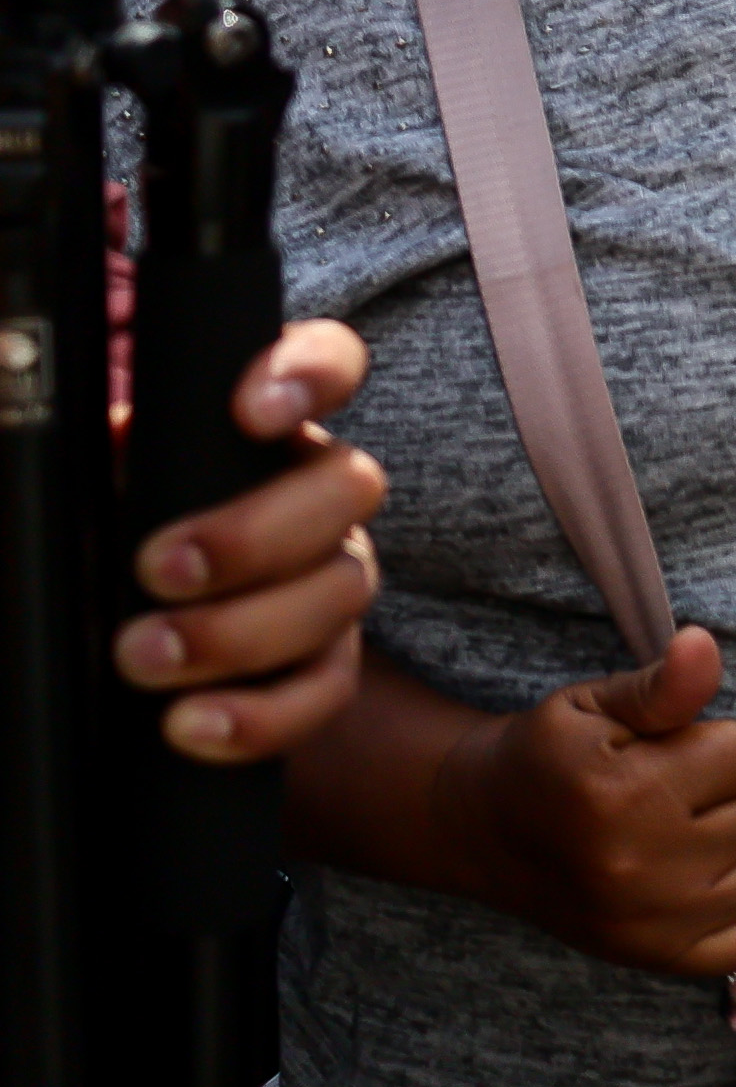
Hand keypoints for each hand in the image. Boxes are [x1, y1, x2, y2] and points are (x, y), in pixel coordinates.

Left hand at [113, 319, 386, 762]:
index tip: (250, 413)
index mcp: (263, 427)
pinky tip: (189, 723)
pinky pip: (325, 691)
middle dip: (255, 534)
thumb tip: (36, 398)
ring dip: (240, 632)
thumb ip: (81, 448)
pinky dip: (260, 714)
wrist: (108, 629)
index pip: (326, 363)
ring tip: (142, 658)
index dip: (309, 377)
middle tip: (158, 570)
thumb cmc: (95, 533)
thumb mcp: (82, 479)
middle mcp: (316, 494)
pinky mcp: (325, 666)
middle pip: (347, 490)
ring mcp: (332, 579)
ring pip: (341, 593)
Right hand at [455, 624, 735, 975]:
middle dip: (728, 792)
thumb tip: (704, 645)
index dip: (714, 741)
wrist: (486, 830)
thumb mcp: (594, 705)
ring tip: (681, 835)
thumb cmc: (551, 757)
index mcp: (624, 797)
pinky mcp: (658, 960)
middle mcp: (640, 870)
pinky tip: (706, 880)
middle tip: (669, 795)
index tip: (669, 752)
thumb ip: (662, 684)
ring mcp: (651, 925)